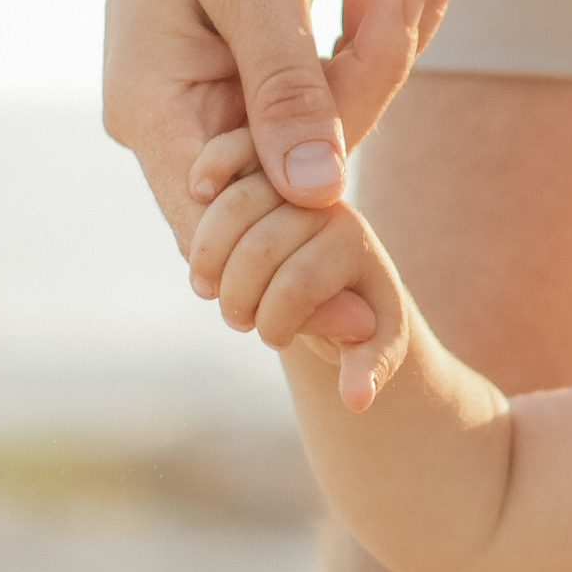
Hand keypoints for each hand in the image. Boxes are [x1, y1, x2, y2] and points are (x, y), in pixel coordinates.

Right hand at [101, 0, 460, 314]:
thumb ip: (288, 90)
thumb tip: (319, 196)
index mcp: (157, 110)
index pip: (224, 219)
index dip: (295, 256)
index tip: (372, 294)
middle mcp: (183, 116)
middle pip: (293, 167)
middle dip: (370, 87)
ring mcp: (222, 94)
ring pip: (326, 117)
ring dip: (386, 46)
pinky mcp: (260, 68)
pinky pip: (332, 77)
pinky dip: (378, 32)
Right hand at [186, 180, 409, 411]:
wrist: (338, 279)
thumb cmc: (358, 317)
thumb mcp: (374, 345)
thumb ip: (368, 367)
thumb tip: (356, 399)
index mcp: (353, 240)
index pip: (297, 283)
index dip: (274, 325)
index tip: (276, 342)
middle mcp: (324, 202)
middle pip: (260, 246)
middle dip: (238, 298)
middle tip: (239, 323)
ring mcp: (286, 181)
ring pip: (229, 209)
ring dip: (208, 263)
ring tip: (211, 295)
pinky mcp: (253, 171)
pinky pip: (211, 179)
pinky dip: (197, 221)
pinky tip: (199, 263)